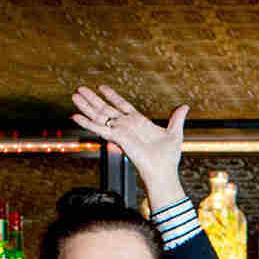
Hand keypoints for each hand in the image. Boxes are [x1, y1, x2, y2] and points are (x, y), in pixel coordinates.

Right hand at [70, 85, 188, 203]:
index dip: (112, 96)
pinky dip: (86, 123)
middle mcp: (126, 126)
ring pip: (99, 116)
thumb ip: (176, 119)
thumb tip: (185, 106)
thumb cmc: (168, 157)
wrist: (163, 172)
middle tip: (79, 89)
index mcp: (138, 122)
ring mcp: (120, 132)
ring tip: (74, 96)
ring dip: (85, 106)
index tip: (101, 87)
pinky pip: (99, 129)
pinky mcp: (117, 138)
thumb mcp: (174, 133)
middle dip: (92, 99)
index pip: (122, 105)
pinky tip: (75, 116)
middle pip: (106, 109)